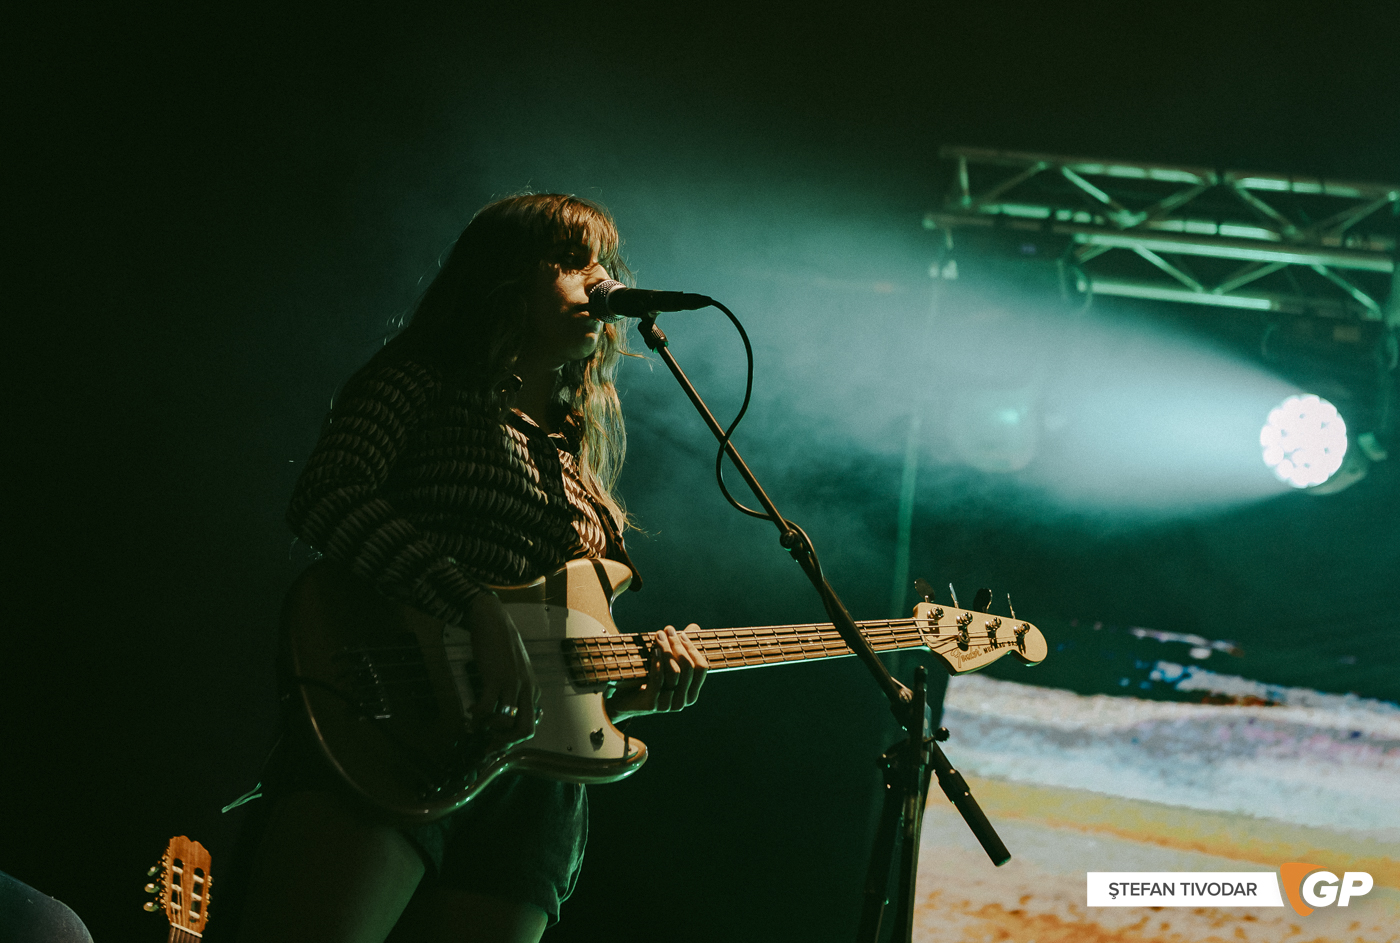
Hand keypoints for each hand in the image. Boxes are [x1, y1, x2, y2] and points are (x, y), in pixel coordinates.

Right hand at [465, 591, 538, 746]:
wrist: (493, 622)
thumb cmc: (501, 648)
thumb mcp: (517, 672)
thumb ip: (516, 692)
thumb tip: (506, 716)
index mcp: (533, 690)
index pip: (530, 725)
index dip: (512, 738)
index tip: (496, 740)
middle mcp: (527, 690)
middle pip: (525, 730)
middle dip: (505, 742)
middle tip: (488, 743)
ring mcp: (513, 684)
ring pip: (507, 723)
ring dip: (489, 729)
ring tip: (478, 723)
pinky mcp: (496, 678)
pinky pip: (487, 709)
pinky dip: (477, 716)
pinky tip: (471, 710)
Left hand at [605, 625, 708, 720]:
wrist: (626, 699)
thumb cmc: (650, 678)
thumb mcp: (667, 663)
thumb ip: (682, 648)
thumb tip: (695, 626)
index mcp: (691, 692)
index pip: (701, 668)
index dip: (692, 648)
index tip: (682, 633)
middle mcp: (683, 701)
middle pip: (688, 668)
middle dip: (678, 645)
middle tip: (668, 630)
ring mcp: (668, 704)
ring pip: (674, 672)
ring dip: (667, 650)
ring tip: (659, 636)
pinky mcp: (652, 704)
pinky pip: (658, 680)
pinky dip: (657, 662)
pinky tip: (654, 650)